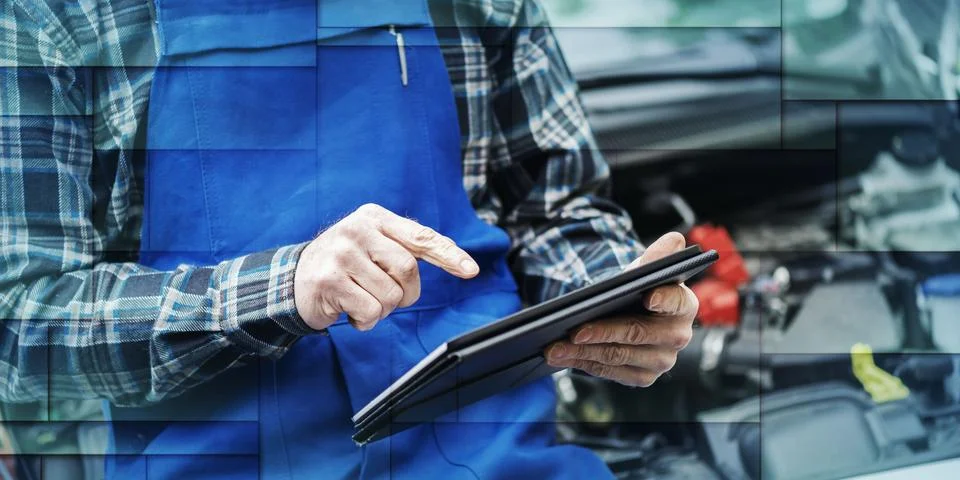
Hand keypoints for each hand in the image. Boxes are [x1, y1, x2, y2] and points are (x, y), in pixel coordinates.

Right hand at [294, 203, 478, 330]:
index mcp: (374, 217)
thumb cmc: (344, 265)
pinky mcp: (329, 280)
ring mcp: (341, 254)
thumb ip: (406, 247)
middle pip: (408, 270)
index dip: (448, 255)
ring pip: (391, 295)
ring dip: (383, 310)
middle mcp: (357, 230)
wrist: (292, 281)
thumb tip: (457, 257)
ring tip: (362, 300)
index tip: (471, 270)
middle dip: (406, 294)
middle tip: (390, 298)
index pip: (420, 237)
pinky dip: (367, 321)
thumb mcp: (372, 245)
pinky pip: (370, 311)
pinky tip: (350, 312)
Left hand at [545, 232, 697, 386]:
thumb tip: (674, 239)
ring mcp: (663, 360)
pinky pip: (612, 372)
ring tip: (555, 347)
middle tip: (573, 331)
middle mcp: (679, 336)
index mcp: (685, 305)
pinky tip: (564, 357)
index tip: (647, 297)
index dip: (664, 300)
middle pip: (637, 334)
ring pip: (618, 356)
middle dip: (602, 332)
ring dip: (583, 352)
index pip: (676, 301)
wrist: (631, 313)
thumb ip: (659, 254)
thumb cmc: (639, 288)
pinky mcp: (645, 376)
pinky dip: (585, 364)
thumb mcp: (644, 269)